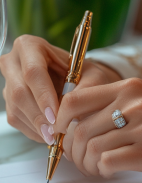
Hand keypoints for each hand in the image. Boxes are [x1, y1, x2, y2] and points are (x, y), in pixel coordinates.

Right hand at [0, 35, 120, 143]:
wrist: (76, 80)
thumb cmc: (84, 74)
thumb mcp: (92, 75)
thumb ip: (87, 89)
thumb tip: (75, 114)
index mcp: (30, 46)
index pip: (33, 72)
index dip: (43, 95)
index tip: (56, 115)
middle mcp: (13, 63)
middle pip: (20, 92)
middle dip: (39, 115)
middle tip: (56, 131)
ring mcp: (8, 84)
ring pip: (17, 109)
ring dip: (37, 126)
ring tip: (57, 136)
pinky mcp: (9, 102)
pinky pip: (17, 120)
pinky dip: (35, 131)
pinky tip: (51, 134)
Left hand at [54, 78, 141, 178]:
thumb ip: (114, 104)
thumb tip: (76, 122)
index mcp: (129, 86)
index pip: (74, 100)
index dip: (58, 121)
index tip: (59, 135)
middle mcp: (134, 102)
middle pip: (79, 129)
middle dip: (72, 151)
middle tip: (78, 160)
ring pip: (91, 148)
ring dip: (87, 164)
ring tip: (96, 168)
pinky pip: (107, 162)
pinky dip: (102, 170)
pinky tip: (110, 171)